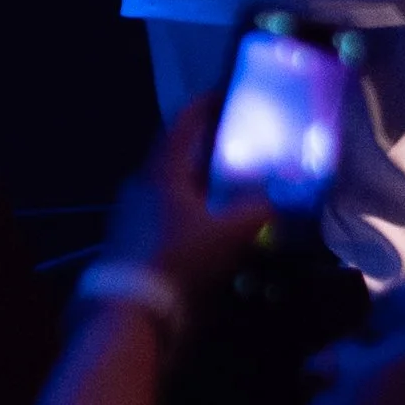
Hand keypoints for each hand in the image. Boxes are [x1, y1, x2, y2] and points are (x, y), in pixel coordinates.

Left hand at [102, 98, 270, 300]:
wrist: (129, 309)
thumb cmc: (179, 259)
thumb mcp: (230, 234)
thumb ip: (258, 210)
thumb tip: (278, 196)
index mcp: (161, 170)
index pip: (183, 122)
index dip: (205, 104)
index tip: (225, 94)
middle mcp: (139, 184)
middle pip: (175, 155)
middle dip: (206, 149)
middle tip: (236, 147)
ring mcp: (128, 213)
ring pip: (168, 186)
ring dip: (195, 184)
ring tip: (226, 190)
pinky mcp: (126, 241)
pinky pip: (161, 213)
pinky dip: (184, 211)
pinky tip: (203, 227)